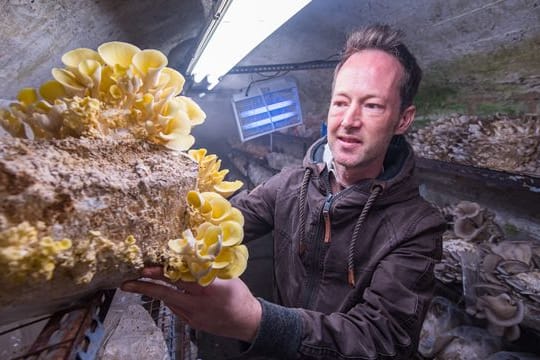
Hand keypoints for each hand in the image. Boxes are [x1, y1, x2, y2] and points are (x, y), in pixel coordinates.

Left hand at [121, 267, 261, 342]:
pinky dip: (168, 299)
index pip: (179, 278)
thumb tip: (190, 254)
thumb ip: (207, 268)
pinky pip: (176, 309)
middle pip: (167, 293)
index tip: (146, 268)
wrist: (247, 321)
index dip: (161, 273)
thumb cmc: (239, 295)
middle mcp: (198, 303)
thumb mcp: (226, 276)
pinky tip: (163, 293)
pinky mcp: (192, 322)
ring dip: (153, 292)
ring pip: (168, 302)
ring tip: (137, 285)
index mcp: (208, 288)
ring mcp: (193, 315)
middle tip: (128, 282)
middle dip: (145, 287)